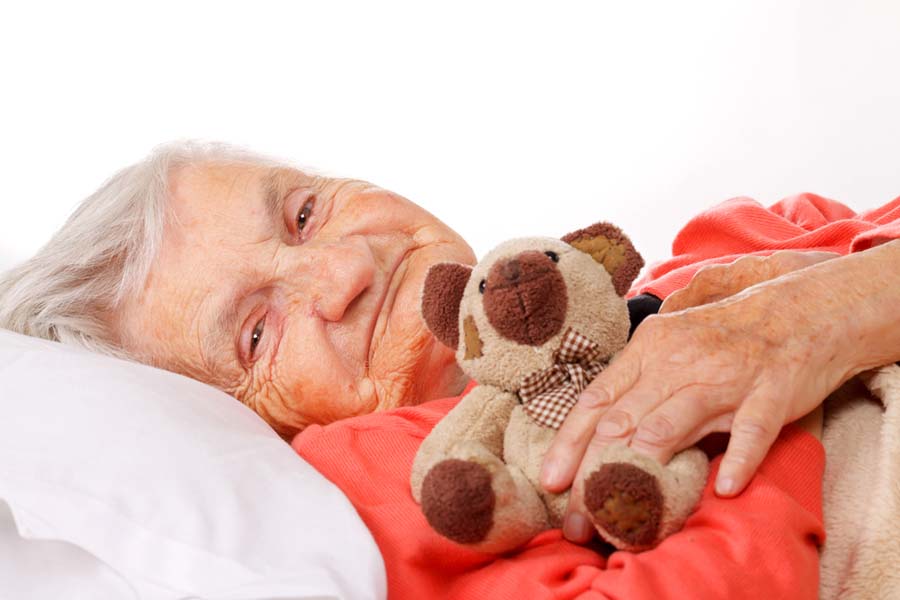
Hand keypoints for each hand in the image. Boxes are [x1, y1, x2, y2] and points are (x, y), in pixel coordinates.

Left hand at [541, 251, 840, 542]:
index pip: (597, 399)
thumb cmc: (725, 336)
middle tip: (576, 520)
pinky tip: (724, 489)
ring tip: (623, 516)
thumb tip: (596, 430)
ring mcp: (725, 377)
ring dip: (643, 473)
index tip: (550, 481)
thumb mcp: (670, 345)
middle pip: (623, 421)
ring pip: (670, 424)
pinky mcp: (770, 393)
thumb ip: (636, 382)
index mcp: (648, 349)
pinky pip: (751, 430)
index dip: (569, 442)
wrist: (799, 311)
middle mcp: (678, 362)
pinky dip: (738, 460)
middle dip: (593, 473)